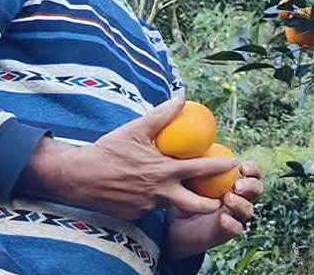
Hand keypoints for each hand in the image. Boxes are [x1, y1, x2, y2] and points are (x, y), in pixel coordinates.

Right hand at [20, 95, 237, 221]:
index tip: (235, 163)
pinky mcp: (136, 215)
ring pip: (172, 205)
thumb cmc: (109, 149)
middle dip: (213, 203)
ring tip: (189, 190)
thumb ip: (162, 115)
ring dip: (182, 199)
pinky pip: (153, 208)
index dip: (221, 167)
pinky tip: (149, 189)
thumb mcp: (136, 129)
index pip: (200, 170)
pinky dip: (157, 200)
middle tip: (221, 195)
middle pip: (196, 205)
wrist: (78, 177)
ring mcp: (148, 207)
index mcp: (163, 171)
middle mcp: (159, 193)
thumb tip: (182, 97)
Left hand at [166, 160, 262, 256]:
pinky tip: (222, 218)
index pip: (254, 172)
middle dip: (251, 186)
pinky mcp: (229, 231)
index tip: (242, 166)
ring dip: (240, 204)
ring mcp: (237, 215)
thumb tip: (197, 143)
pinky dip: (232, 223)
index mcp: (237, 181)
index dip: (253, 169)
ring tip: (227, 199)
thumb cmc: (188, 194)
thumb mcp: (191, 177)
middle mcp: (241, 197)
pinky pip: (237, 228)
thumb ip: (199, 163)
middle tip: (237, 185)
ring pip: (249, 210)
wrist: (178, 223)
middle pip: (257, 190)